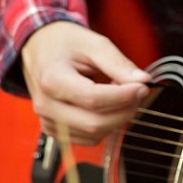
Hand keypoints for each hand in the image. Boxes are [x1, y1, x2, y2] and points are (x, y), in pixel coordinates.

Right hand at [21, 20, 152, 144]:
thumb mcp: (94, 44)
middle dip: (124, 110)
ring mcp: (48, 121)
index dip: (124, 96)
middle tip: (138, 91)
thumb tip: (143, 81)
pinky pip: (88, 138)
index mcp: (53, 80)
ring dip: (116, 118)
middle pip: (95, 123)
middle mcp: (46, 105)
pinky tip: (107, 106)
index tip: (143, 86)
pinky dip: (105, 125)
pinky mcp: (54, 130)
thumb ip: (119, 64)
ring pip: (94, 134)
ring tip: (120, 93)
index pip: (94, 99)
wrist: (39, 48)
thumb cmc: (65, 44)